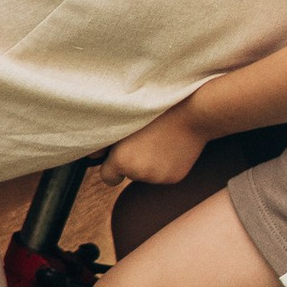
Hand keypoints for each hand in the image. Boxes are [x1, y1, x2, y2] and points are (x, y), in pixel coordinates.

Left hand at [94, 100, 211, 192]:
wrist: (194, 112)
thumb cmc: (156, 108)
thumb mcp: (124, 118)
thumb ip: (105, 140)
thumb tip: (92, 155)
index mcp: (122, 160)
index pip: (107, 177)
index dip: (111, 164)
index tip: (117, 154)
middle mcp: (138, 173)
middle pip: (128, 173)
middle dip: (131, 160)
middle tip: (143, 138)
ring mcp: (157, 178)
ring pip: (146, 174)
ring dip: (148, 161)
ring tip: (159, 138)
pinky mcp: (174, 178)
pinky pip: (163, 174)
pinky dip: (165, 164)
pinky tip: (171, 145)